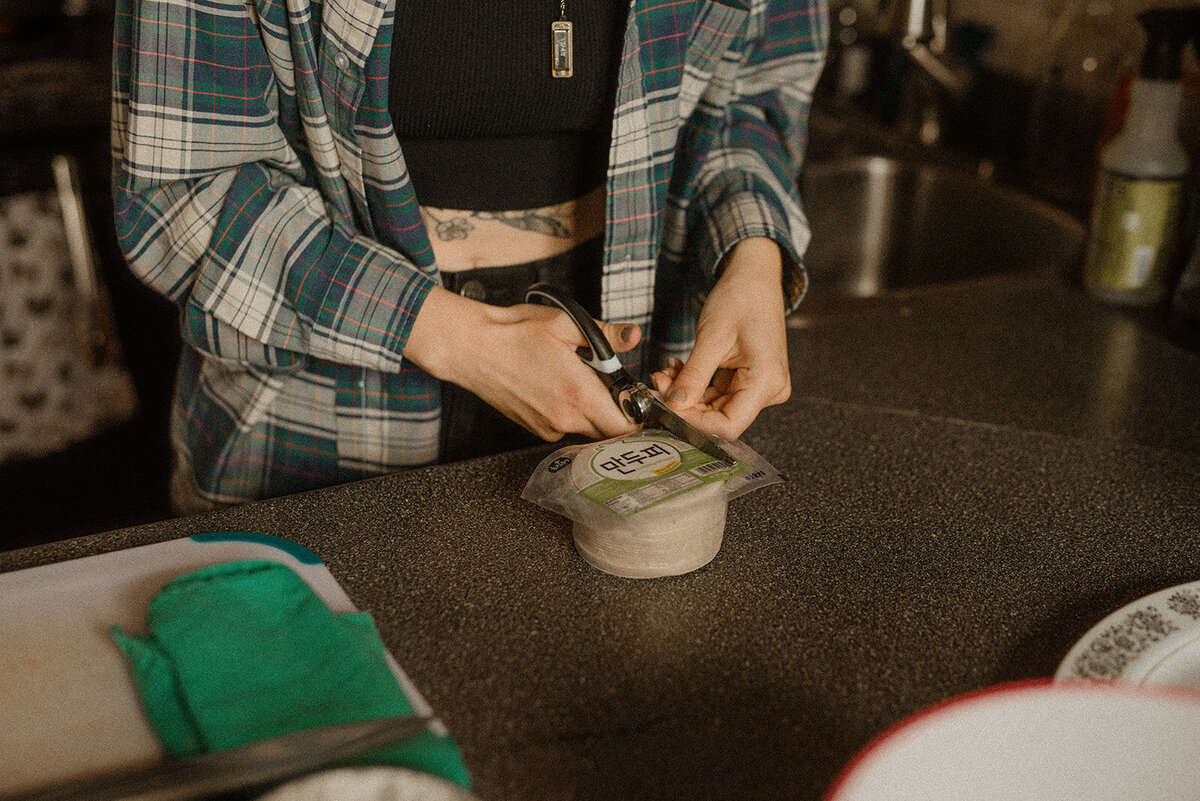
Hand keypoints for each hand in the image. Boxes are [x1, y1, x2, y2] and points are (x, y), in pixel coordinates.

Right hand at [406, 287, 641, 440]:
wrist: (470, 348)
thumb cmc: (514, 333)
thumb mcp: (565, 323)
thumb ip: (606, 335)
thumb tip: (633, 337)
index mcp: (579, 394)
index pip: (626, 426)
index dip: (639, 415)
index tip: (641, 400)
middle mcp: (565, 419)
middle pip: (609, 431)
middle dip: (618, 412)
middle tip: (616, 386)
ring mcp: (548, 427)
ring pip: (588, 429)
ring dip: (593, 412)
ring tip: (582, 381)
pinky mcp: (535, 428)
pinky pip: (566, 427)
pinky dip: (571, 412)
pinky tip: (559, 387)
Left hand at [650, 237, 790, 439]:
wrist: (754, 276)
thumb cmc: (742, 297)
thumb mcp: (712, 338)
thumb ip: (693, 376)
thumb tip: (674, 405)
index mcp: (766, 381)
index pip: (728, 425)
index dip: (694, 422)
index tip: (667, 407)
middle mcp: (769, 389)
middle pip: (720, 417)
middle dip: (685, 404)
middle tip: (659, 382)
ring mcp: (760, 386)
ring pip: (715, 406)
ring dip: (687, 393)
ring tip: (665, 372)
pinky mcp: (749, 380)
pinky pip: (718, 393)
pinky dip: (695, 384)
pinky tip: (679, 369)